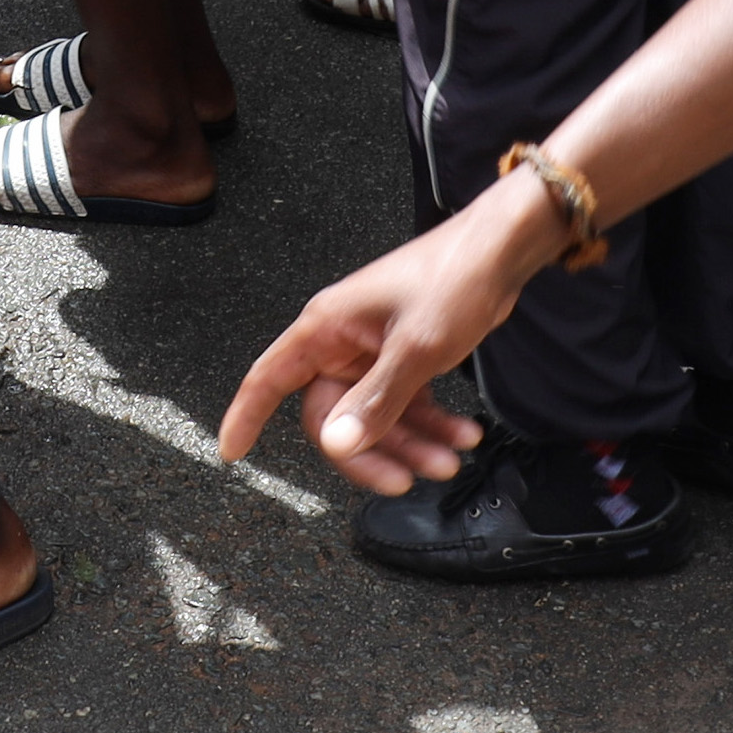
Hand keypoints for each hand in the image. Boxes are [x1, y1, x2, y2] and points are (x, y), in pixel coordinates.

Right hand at [213, 181, 544, 495]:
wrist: (501, 252)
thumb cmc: (453, 280)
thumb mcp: (415, 350)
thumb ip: (376, 401)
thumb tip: (338, 444)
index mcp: (326, 329)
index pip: (268, 378)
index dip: (245, 415)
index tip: (232, 453)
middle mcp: (342, 342)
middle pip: (336, 417)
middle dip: (374, 451)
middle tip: (407, 479)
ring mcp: (374, 352)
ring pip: (376, 417)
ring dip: (412, 445)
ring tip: (453, 459)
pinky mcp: (403, 358)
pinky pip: (404, 405)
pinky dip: (432, 426)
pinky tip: (463, 435)